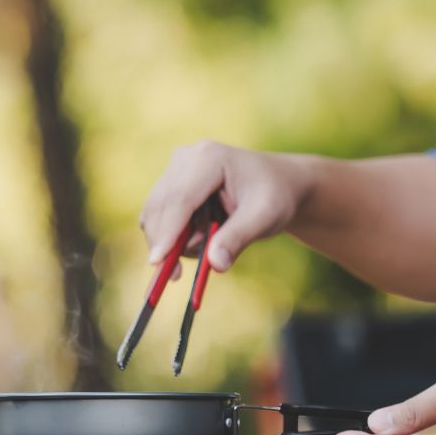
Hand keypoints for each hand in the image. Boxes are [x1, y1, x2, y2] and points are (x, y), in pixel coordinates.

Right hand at [139, 140, 316, 271]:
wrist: (280, 183)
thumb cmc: (276, 196)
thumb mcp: (266, 217)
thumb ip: (238, 238)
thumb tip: (216, 265)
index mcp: (210, 158)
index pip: (180, 199)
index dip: (167, 232)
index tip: (157, 262)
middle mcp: (186, 158)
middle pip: (160, 207)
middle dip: (166, 243)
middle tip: (178, 276)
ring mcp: (176, 168)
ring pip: (155, 214)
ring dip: (173, 240)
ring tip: (212, 243)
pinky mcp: (172, 182)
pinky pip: (160, 217)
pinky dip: (173, 236)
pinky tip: (203, 238)